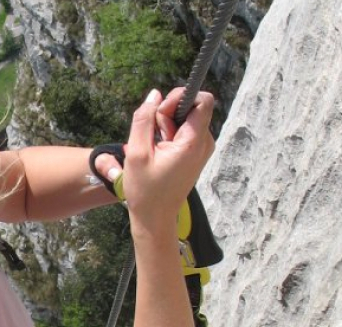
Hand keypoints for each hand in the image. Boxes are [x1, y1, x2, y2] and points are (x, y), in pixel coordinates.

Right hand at [116, 88, 215, 237]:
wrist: (155, 217)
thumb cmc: (145, 189)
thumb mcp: (137, 152)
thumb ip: (144, 119)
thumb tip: (154, 94)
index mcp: (193, 142)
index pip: (203, 100)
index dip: (180, 97)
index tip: (161, 112)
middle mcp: (204, 143)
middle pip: (191, 107)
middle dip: (169, 112)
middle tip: (154, 136)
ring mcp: (202, 148)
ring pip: (186, 118)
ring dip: (167, 125)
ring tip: (155, 147)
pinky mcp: (196, 153)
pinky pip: (185, 130)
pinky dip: (170, 134)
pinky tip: (159, 151)